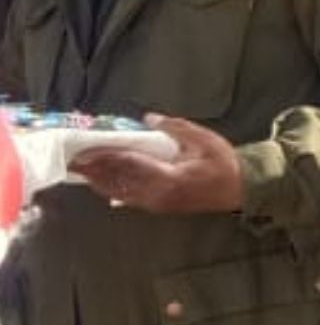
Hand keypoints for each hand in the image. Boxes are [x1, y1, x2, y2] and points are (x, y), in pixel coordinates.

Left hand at [74, 115, 244, 215]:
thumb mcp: (204, 139)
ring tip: (83, 172)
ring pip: (121, 192)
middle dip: (95, 170)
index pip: (128, 164)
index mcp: (169, 177)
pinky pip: (129, 198)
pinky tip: (104, 185)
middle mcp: (158, 193)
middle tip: (74, 161)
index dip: (105, 155)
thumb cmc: (225, 164)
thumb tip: (148, 118)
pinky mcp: (160, 206)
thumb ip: (175, 128)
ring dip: (101, 181)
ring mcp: (158, 203)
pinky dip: (113, 190)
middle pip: (118, 181)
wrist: (241, 189)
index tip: (86, 149)